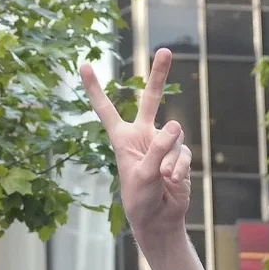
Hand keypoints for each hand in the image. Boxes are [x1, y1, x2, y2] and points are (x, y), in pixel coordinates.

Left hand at [79, 48, 192, 249]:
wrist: (159, 219)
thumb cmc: (140, 199)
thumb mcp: (142, 175)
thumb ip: (158, 148)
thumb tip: (177, 122)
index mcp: (122, 138)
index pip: (106, 109)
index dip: (95, 88)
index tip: (84, 65)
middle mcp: (143, 135)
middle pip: (151, 99)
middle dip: (159, 74)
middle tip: (165, 50)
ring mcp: (163, 143)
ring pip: (174, 137)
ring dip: (169, 160)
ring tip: (162, 178)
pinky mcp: (180, 154)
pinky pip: (184, 153)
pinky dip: (179, 168)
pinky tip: (172, 181)